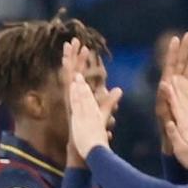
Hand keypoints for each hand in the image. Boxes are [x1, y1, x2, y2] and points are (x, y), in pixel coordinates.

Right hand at [62, 38, 116, 160]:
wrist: (83, 147)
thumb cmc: (91, 132)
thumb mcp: (103, 112)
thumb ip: (110, 100)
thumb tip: (119, 89)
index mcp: (79, 96)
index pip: (79, 74)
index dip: (81, 61)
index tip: (84, 47)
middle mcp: (73, 96)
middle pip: (71, 71)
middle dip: (73, 55)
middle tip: (74, 40)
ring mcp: (70, 99)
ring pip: (68, 75)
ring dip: (68, 60)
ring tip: (70, 45)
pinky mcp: (70, 104)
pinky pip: (67, 86)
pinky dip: (67, 75)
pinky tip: (68, 64)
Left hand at [154, 32, 187, 172]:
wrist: (178, 148)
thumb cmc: (170, 137)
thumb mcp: (166, 121)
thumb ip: (166, 101)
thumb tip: (165, 84)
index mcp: (167, 92)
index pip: (169, 68)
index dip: (172, 54)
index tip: (175, 39)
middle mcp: (175, 89)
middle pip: (180, 64)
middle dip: (185, 49)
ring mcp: (184, 92)